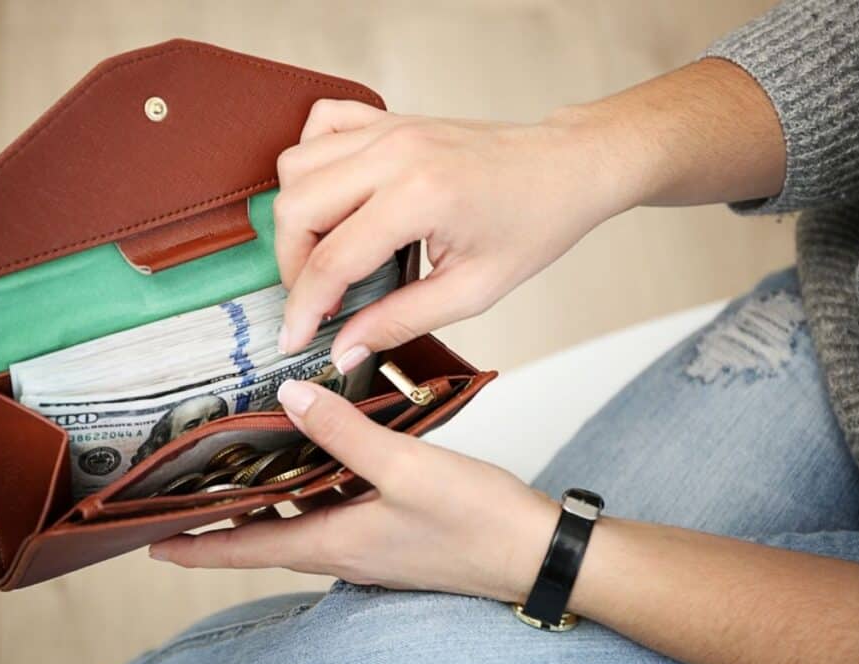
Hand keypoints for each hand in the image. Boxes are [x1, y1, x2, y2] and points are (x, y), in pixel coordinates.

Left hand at [150, 379, 556, 602]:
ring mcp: (371, 543)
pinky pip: (339, 507)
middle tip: (191, 490)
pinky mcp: (394, 530)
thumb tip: (290, 398)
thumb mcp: (405, 467)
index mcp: (336, 542)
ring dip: (271, 497)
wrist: (535, 552)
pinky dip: (317, 484)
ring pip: (304, 518)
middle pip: (268, 535)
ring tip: (244, 463)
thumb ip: (344, 432)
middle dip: (226, 518)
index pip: (247, 549)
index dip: (197, 547)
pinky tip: (325, 451)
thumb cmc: (476, 520)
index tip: (154, 541)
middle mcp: (346, 549)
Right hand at [273, 99, 633, 370]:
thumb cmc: (534, 224)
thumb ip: (400, 320)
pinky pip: (320, 125)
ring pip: (297, 165)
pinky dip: (310, 162)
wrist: (565, 168)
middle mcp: (395, 153)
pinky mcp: (390, 119)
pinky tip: (333, 197)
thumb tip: (345, 349)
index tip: (294, 338)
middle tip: (317, 300)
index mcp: (421, 196)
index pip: (333, 258)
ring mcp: (389, 128)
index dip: (304, 306)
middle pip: (297, 206)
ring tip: (326, 255)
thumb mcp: (473, 291)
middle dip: (292, 264)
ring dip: (297, 218)